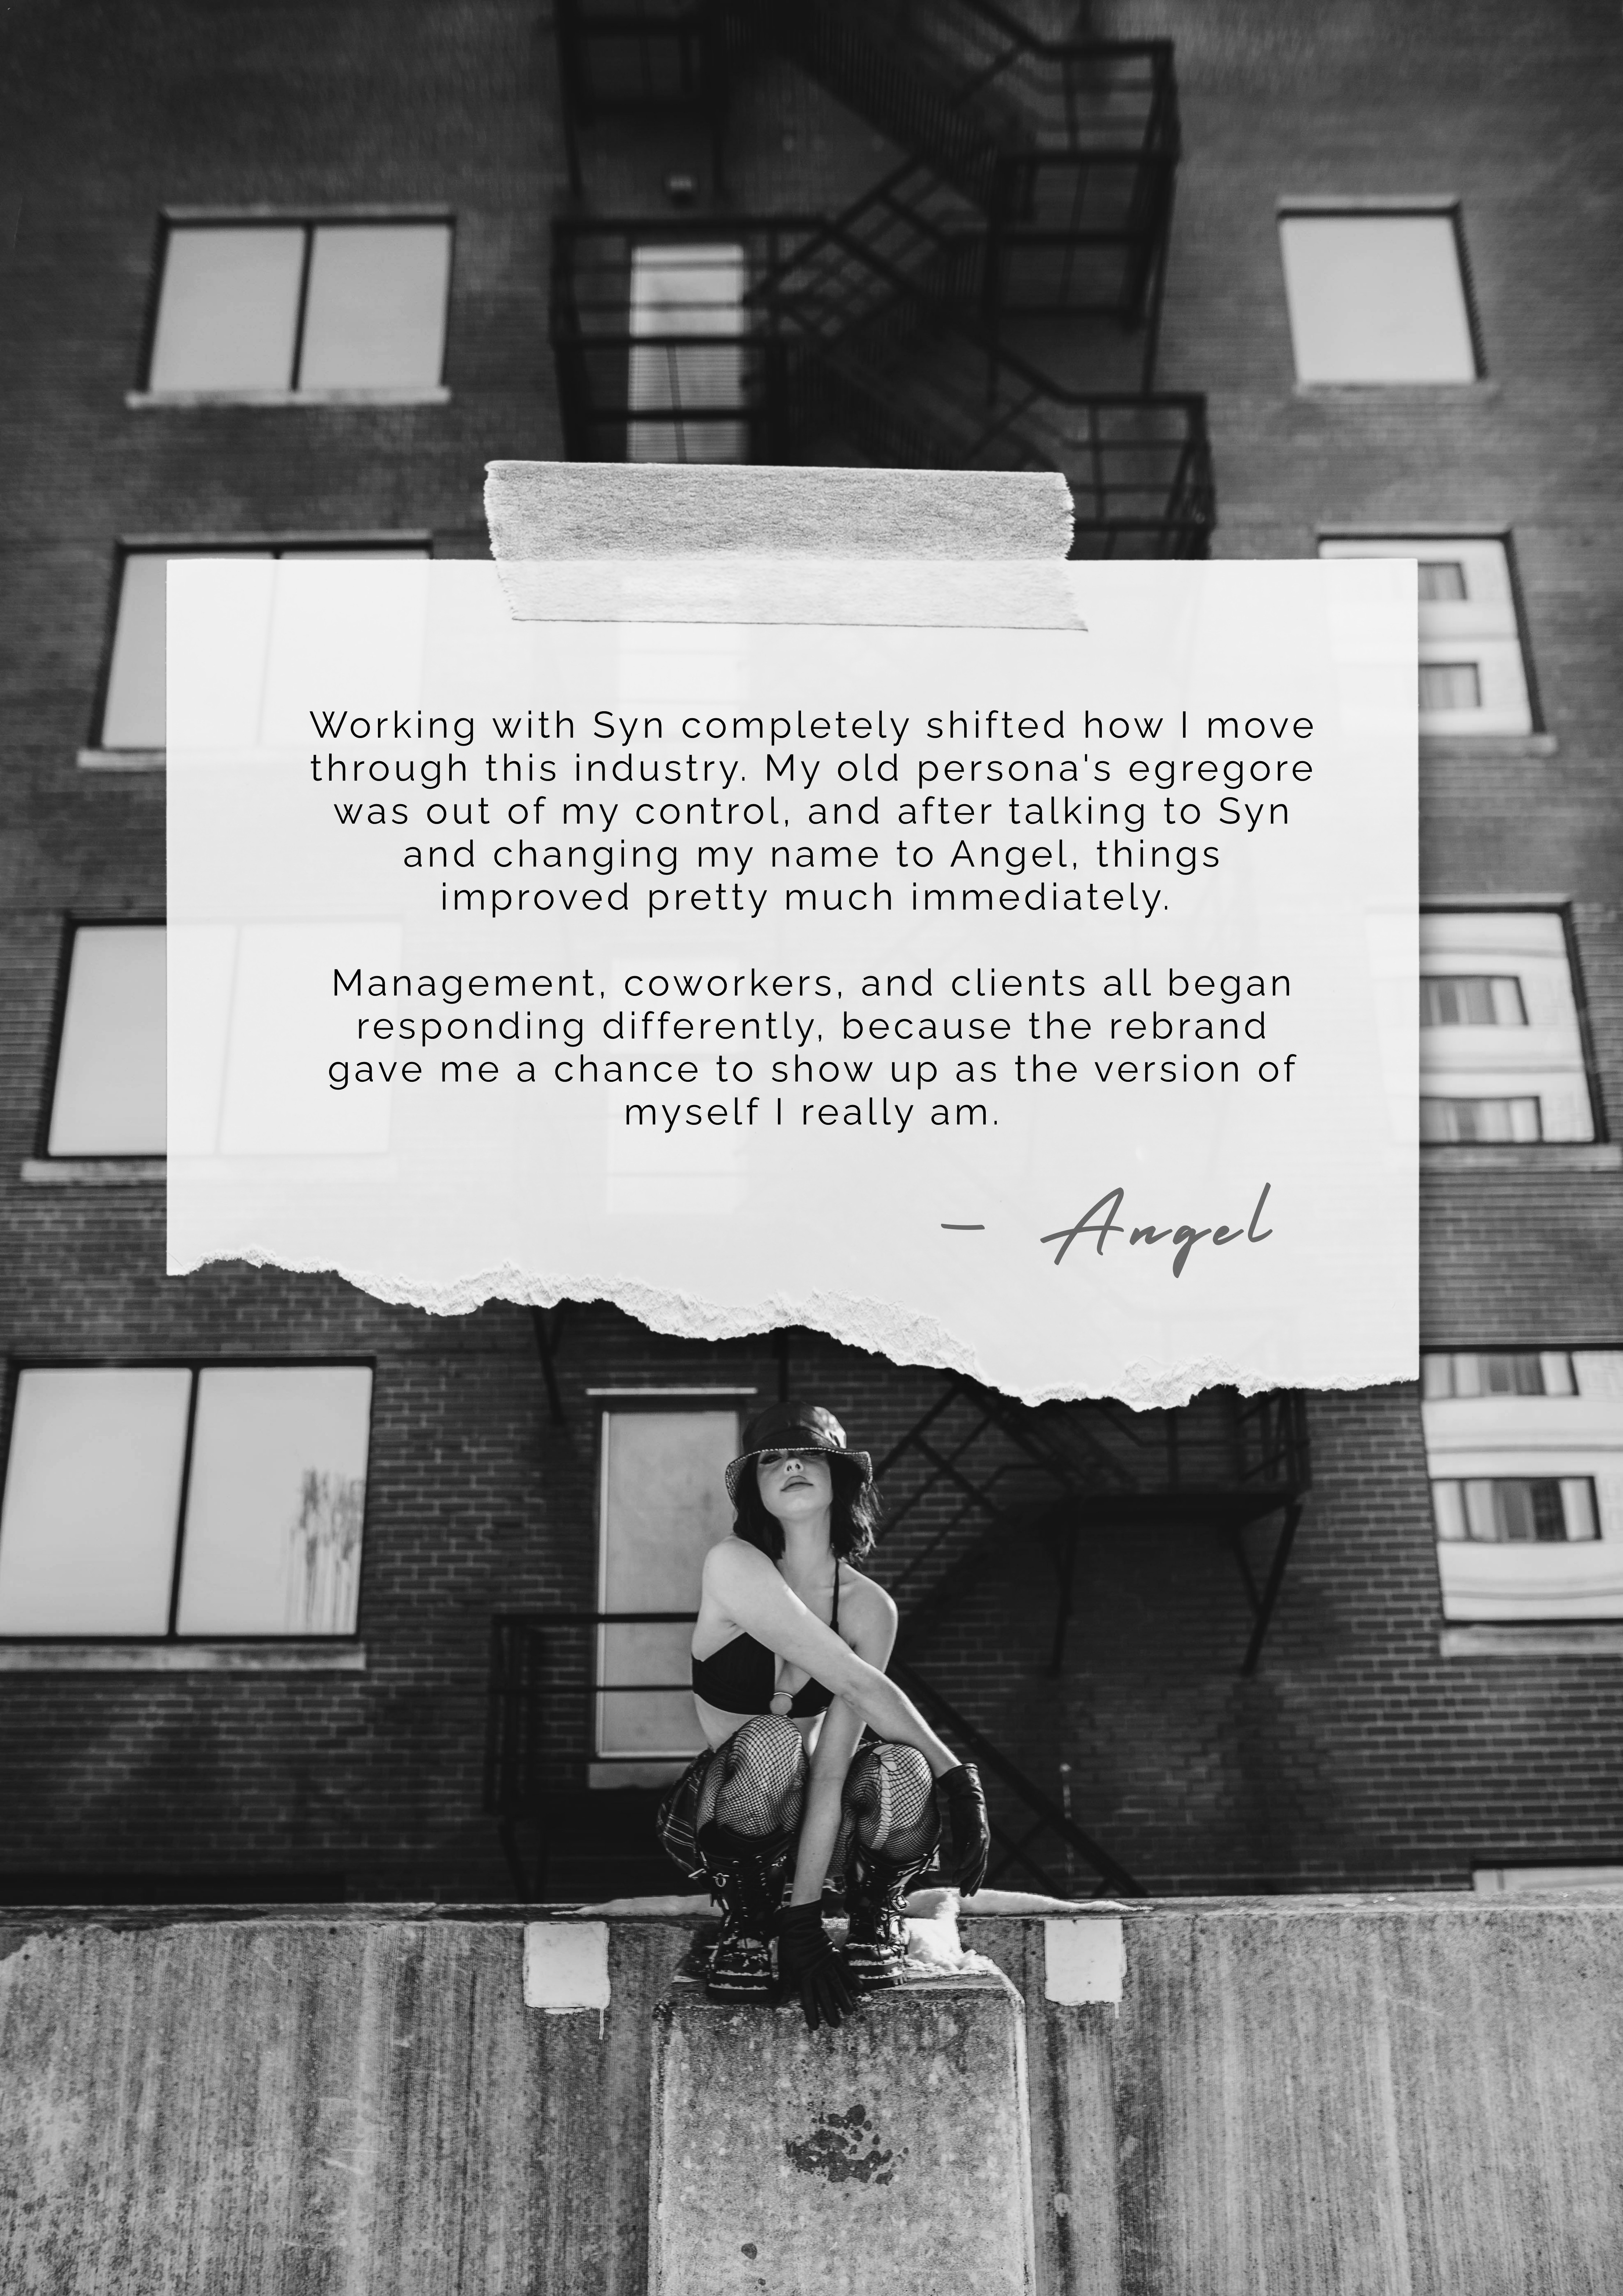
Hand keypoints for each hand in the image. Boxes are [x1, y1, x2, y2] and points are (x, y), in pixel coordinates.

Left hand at [776, 1902, 859, 2031]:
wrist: (800, 1925)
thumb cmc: (789, 1946)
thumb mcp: (784, 1966)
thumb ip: (786, 1985)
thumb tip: (780, 2002)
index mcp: (802, 1976)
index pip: (807, 1999)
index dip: (811, 2014)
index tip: (815, 2027)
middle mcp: (816, 1972)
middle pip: (824, 1995)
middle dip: (830, 2012)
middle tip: (836, 2025)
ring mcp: (827, 1964)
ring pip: (836, 1985)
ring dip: (843, 1999)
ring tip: (849, 2012)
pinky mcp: (834, 1956)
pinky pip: (844, 1969)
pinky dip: (852, 1978)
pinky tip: (859, 1987)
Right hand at [938, 1763, 990, 1898]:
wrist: (963, 1793)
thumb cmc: (961, 1814)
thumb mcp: (958, 1836)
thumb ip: (959, 1851)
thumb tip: (958, 1868)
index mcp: (980, 1844)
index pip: (979, 1867)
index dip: (974, 1881)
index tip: (967, 1893)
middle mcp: (984, 1842)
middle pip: (979, 1866)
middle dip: (971, 1881)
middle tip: (964, 1894)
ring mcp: (983, 1835)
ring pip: (978, 1858)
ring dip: (968, 1871)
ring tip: (958, 1881)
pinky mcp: (979, 1827)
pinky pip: (975, 1845)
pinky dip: (969, 1856)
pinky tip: (963, 1865)